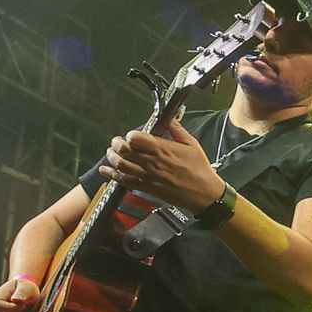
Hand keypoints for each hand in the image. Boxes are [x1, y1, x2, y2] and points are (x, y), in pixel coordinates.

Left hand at [97, 120, 223, 212]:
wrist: (204, 194)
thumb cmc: (200, 170)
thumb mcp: (192, 144)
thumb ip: (177, 130)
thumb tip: (169, 117)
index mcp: (164, 149)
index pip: (137, 139)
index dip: (130, 135)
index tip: (131, 135)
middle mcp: (153, 162)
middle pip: (125, 151)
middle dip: (117, 144)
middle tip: (116, 142)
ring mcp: (149, 176)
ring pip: (122, 165)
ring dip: (113, 158)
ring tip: (111, 153)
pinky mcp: (148, 188)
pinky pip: (126, 181)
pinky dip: (113, 175)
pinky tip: (106, 170)